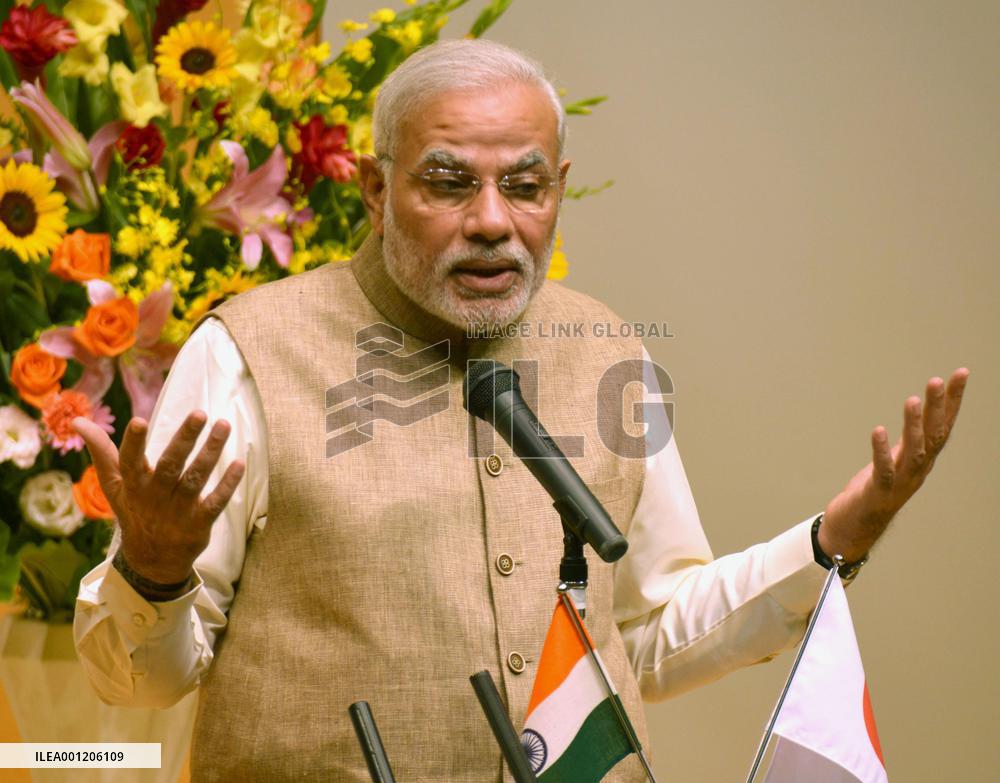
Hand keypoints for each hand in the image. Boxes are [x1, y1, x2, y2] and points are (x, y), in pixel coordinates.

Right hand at [73, 411, 245, 583]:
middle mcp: (156, 496)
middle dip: (184, 439)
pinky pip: (215, 502)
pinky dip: (227, 484)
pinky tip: (239, 463)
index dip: (133, 443)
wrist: (152, 562)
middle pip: (170, 465)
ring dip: (210, 452)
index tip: (139, 421)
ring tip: (223, 426)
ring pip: (196, 478)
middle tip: (199, 413)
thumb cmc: (134, 511)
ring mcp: (179, 510)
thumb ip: (101, 452)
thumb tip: (76, 421)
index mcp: (133, 486)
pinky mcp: (199, 523)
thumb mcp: (114, 485)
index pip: (129, 462)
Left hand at [819, 368, 968, 561]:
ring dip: (913, 426)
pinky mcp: (878, 492)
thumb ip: (907, 440)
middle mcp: (917, 470)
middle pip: (933, 435)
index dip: (953, 401)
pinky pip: (883, 470)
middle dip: (937, 407)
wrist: (853, 528)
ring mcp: (900, 482)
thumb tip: (918, 414)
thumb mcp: (893, 460)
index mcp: (922, 459)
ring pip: (913, 451)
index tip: (962, 373)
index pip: (943, 425)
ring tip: (911, 401)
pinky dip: (881, 450)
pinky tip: (878, 430)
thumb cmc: (873, 491)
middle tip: (937, 380)